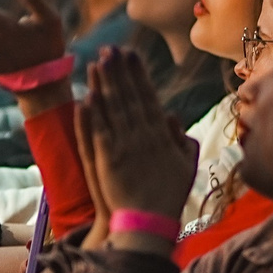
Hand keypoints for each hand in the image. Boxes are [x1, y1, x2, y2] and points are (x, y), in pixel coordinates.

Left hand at [74, 46, 198, 227]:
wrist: (149, 224)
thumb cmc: (168, 198)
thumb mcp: (185, 166)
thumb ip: (180, 140)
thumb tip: (172, 117)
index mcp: (161, 135)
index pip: (148, 97)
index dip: (139, 74)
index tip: (132, 55)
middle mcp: (143, 136)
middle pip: (128, 96)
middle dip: (119, 71)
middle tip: (110, 48)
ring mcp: (124, 146)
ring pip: (113, 108)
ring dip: (105, 84)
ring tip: (97, 62)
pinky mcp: (107, 159)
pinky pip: (99, 130)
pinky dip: (93, 113)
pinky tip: (88, 95)